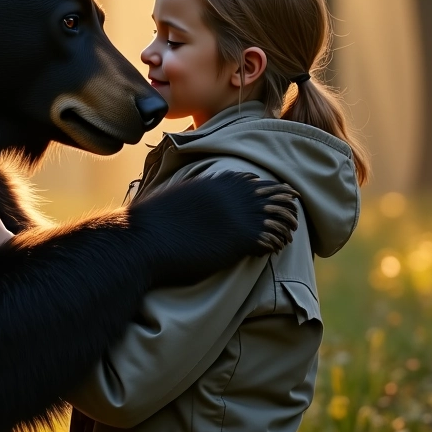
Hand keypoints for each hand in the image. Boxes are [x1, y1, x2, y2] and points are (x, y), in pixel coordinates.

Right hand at [128, 171, 299, 287]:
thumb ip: (189, 195)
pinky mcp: (241, 237)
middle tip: (290, 220)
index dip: (264, 193)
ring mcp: (237, 213)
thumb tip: (188, 201)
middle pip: (272, 194)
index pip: (251, 181)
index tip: (269, 203)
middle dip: (283, 206)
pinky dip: (276, 243)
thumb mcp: (171, 198)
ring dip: (286, 225)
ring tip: (287, 236)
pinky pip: (273, 237)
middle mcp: (230, 193)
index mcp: (213, 182)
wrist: (141, 241)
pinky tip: (272, 250)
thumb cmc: (149, 225)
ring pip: (278, 215)